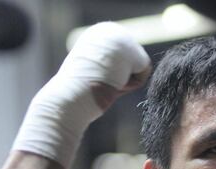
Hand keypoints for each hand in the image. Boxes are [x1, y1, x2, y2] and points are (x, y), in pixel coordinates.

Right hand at [12, 21, 150, 166]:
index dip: (107, 74)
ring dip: (124, 81)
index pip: (118, 57)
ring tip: (105, 81)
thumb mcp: (88, 68)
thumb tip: (123, 69)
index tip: (92, 77)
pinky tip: (114, 82)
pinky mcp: (135, 53)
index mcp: (98, 32)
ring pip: (137, 68)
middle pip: (129, 61)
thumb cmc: (76, 88)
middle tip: (99, 80)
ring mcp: (123, 38)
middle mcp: (111, 29)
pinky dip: (130, 85)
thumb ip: (106, 63)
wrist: (72, 93)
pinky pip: (143, 75)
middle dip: (118, 76)